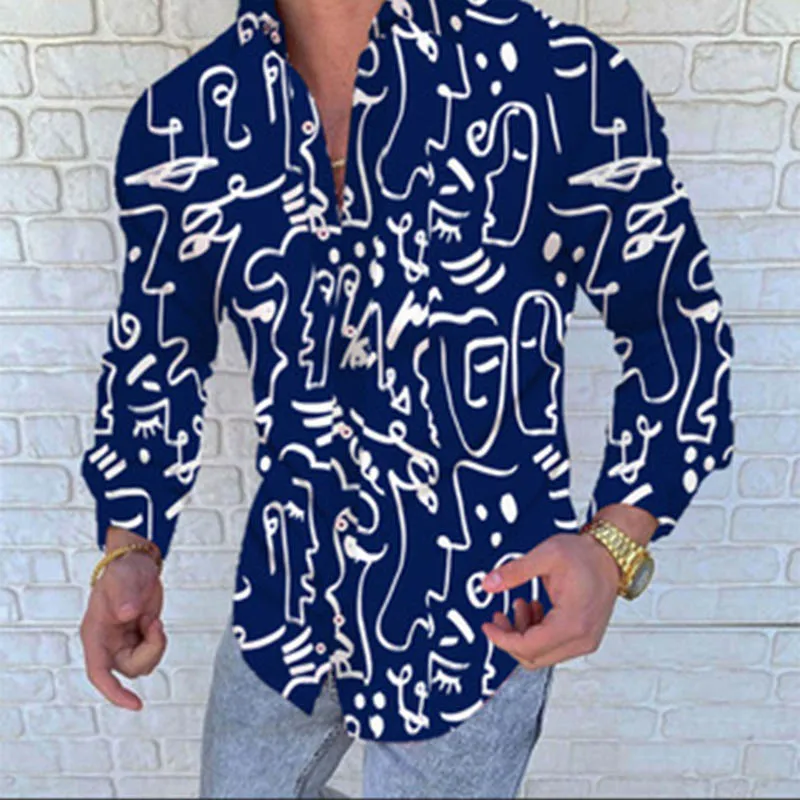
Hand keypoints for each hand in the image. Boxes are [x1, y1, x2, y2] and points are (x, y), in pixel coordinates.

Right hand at [80, 528, 166, 710]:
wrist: (137, 564)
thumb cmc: (124, 571)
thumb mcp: (123, 580)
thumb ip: (124, 597)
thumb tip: (127, 614)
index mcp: (95, 635)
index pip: (99, 673)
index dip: (114, 693)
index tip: (136, 705)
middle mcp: (107, 644)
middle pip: (130, 669)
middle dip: (150, 651)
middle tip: (155, 623)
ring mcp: (123, 643)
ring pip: (144, 664)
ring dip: (156, 645)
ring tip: (153, 619)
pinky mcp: (139, 639)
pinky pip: (153, 653)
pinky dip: (159, 640)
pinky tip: (155, 621)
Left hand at [479, 532, 621, 669]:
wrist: (610, 556)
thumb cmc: (585, 555)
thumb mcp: (545, 555)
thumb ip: (514, 572)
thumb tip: (488, 584)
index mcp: (572, 623)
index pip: (528, 647)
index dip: (502, 639)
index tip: (488, 626)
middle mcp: (582, 639)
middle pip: (534, 657)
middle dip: (510, 638)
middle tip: (500, 615)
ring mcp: (585, 641)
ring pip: (542, 654)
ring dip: (524, 634)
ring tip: (521, 604)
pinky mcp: (584, 638)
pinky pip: (553, 647)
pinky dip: (537, 633)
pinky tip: (535, 609)